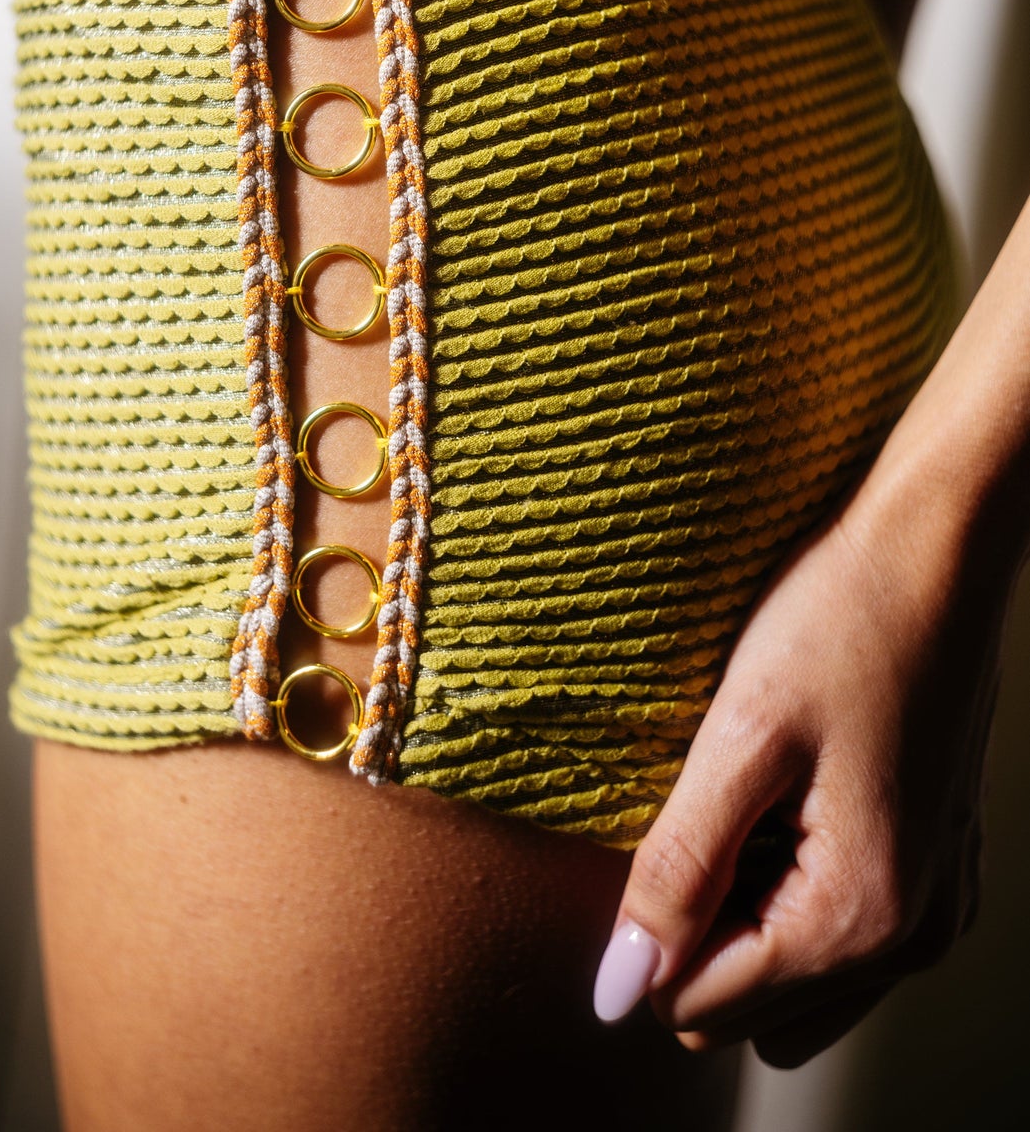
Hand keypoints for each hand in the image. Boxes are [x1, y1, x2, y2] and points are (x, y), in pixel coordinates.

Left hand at [592, 401, 1023, 1067]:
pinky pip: (841, 936)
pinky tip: (786, 798)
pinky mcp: (937, 866)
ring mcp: (935, 907)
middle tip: (696, 813)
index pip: (700, 1009)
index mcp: (860, 921)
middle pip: (747, 1011)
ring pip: (794, 984)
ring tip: (741, 804)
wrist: (936, 542)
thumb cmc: (839, 619)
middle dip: (697, 933)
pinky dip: (791, 892)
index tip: (651, 833)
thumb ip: (677, 870)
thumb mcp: (739, 737)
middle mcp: (913, 940)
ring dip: (744, 918)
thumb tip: (616, 990)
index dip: (647, 936)